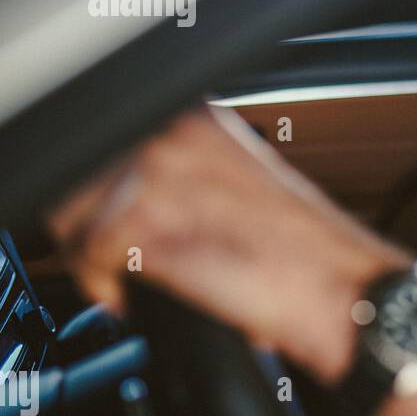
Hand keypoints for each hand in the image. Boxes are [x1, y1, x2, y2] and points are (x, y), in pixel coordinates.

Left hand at [47, 106, 408, 382]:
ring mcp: (163, 173)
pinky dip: (100, 285)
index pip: (102, 142)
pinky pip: (86, 253)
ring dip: (87, 256)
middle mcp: (177, 132)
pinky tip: (130, 296)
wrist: (345, 292)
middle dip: (82, 225)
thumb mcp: (241, 190)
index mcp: (200, 119)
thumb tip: (129, 197)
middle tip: (108, 261)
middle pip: (74, 173)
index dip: (95, 193)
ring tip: (120, 280)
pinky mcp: (153, 223)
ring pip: (71, 211)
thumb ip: (186, 177)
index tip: (101, 225)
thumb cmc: (307, 255)